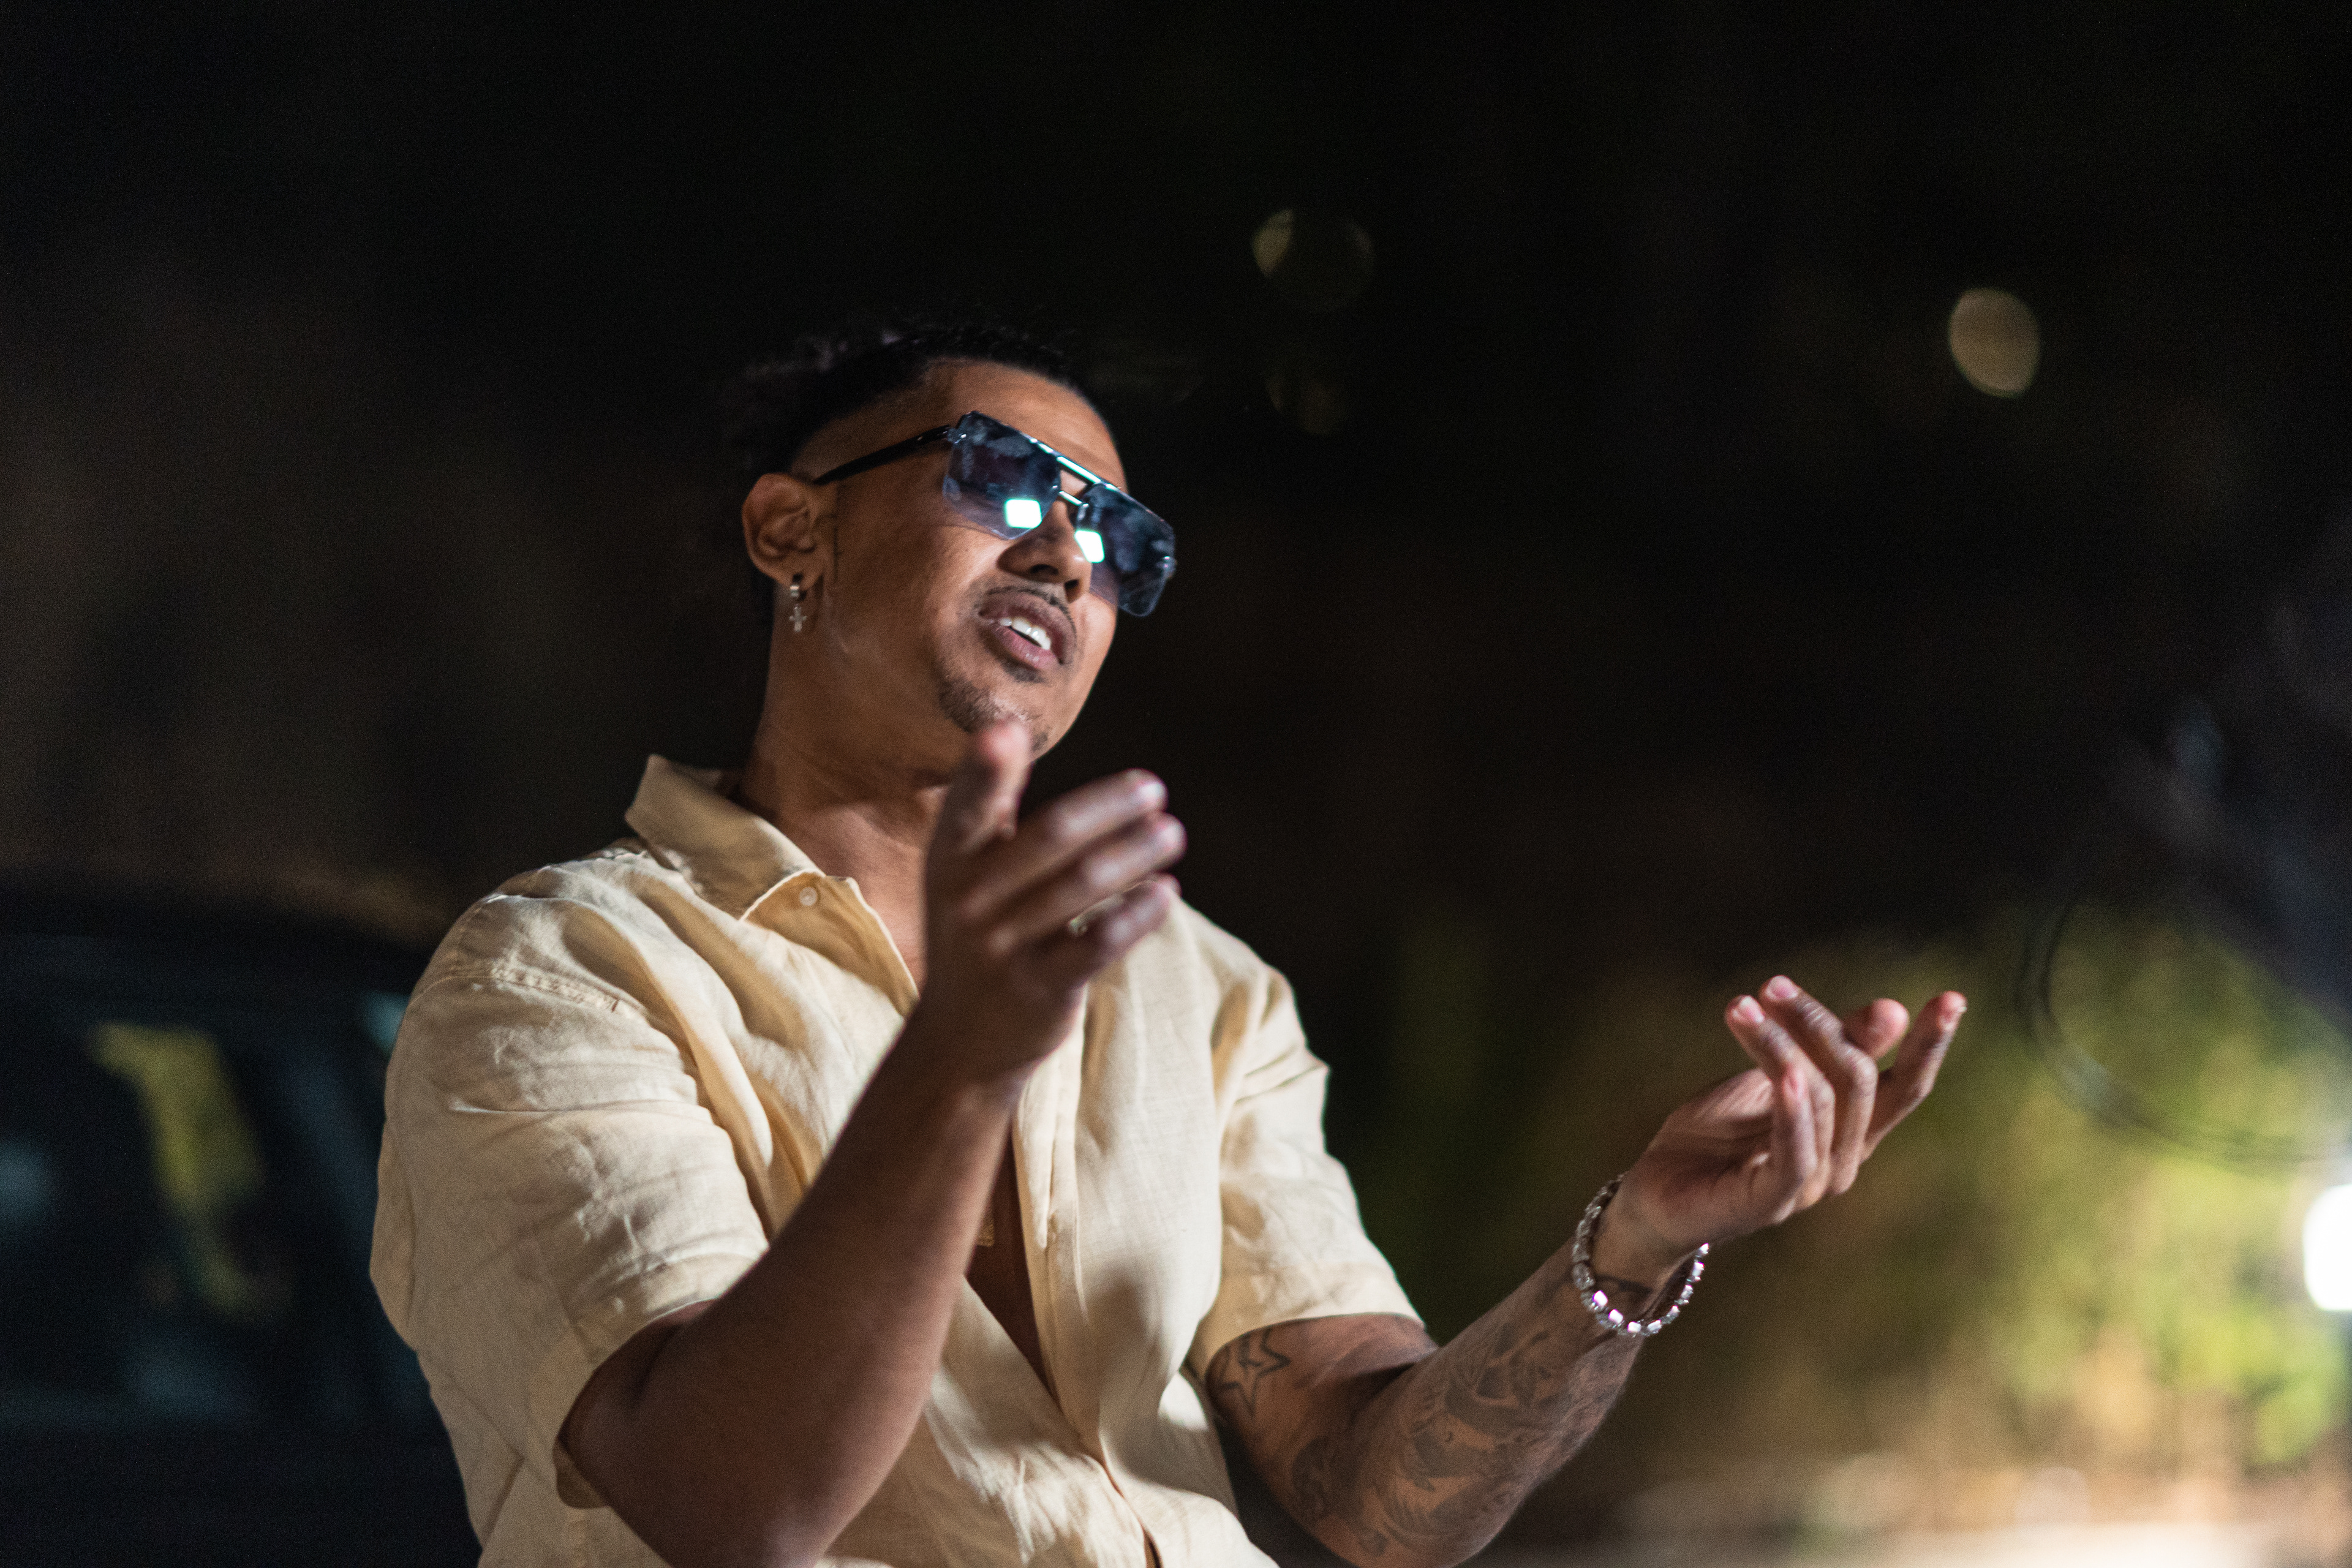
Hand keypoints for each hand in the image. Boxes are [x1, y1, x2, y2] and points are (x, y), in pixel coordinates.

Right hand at [903, 721, 1185, 1085]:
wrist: (962, 1040)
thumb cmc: (976, 931)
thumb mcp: (964, 871)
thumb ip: (986, 805)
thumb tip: (1006, 725)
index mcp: (950, 860)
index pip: (968, 807)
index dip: (984, 770)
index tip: (1006, 730)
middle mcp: (968, 901)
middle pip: (1049, 840)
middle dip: (1106, 808)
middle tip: (1153, 789)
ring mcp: (1001, 948)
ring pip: (1081, 887)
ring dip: (1134, 854)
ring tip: (1170, 833)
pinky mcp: (1040, 989)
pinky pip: (1099, 942)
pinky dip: (1137, 913)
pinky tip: (1165, 892)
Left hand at [1595, 977, 1963, 1283]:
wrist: (1655, 1190)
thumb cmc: (1717, 1134)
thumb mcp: (1774, 1077)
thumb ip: (1829, 1050)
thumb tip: (1892, 1008)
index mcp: (1851, 1132)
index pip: (1905, 1087)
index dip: (1929, 1046)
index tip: (1953, 998)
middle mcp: (1842, 1161)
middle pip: (1856, 1079)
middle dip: (1818, 1023)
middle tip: (1773, 984)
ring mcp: (1811, 1186)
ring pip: (1817, 1100)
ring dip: (1779, 1044)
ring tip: (1741, 1006)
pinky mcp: (1770, 1203)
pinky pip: (1795, 1154)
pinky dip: (1793, 1111)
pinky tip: (1786, 1074)